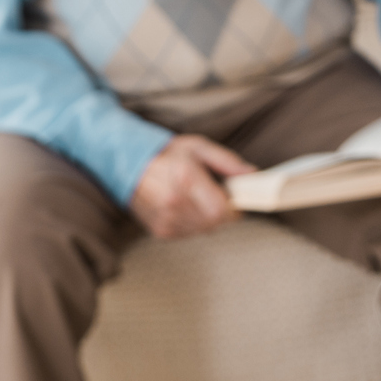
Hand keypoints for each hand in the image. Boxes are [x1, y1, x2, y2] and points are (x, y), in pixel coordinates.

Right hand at [129, 134, 255, 239]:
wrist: (127, 164)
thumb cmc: (166, 154)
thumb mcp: (198, 147)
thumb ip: (227, 161)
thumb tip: (252, 174)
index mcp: (186, 178)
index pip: (220, 211)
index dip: (233, 209)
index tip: (234, 200)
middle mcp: (174, 202)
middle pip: (214, 223)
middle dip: (221, 212)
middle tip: (213, 196)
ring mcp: (165, 218)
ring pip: (203, 230)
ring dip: (206, 218)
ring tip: (196, 199)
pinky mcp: (160, 230)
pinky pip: (189, 233)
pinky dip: (192, 223)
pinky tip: (183, 207)